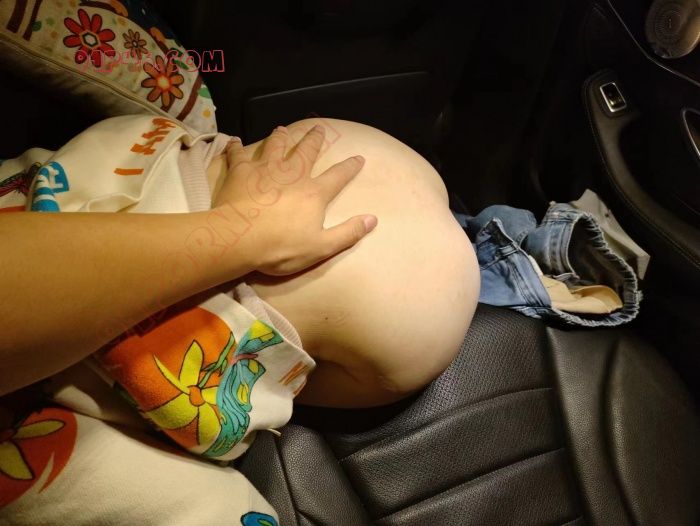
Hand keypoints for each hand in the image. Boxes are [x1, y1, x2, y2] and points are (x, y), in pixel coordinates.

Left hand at [212, 125, 377, 275]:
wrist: (240, 239)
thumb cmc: (281, 247)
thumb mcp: (322, 247)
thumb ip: (348, 232)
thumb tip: (373, 219)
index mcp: (313, 193)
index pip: (338, 177)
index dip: (350, 167)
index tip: (359, 157)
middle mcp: (292, 175)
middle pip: (306, 152)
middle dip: (314, 140)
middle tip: (319, 128)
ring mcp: (265, 170)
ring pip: (275, 147)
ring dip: (280, 137)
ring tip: (282, 129)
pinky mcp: (241, 173)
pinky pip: (238, 155)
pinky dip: (236, 147)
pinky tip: (234, 141)